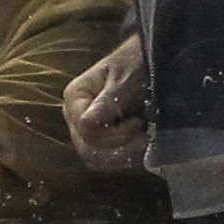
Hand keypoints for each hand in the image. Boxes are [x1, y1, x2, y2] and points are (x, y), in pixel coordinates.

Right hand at [63, 33, 149, 171]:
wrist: (149, 62)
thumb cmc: (137, 62)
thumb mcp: (126, 78)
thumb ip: (109, 100)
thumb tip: (87, 123)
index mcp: (75, 97)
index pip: (86, 129)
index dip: (114, 133)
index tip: (138, 122)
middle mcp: (75, 118)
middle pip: (88, 149)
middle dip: (120, 149)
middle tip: (146, 138)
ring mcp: (86, 132)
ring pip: (97, 160)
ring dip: (125, 157)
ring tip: (147, 141)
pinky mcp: (102, 142)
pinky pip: (108, 162)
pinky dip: (127, 159)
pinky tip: (144, 146)